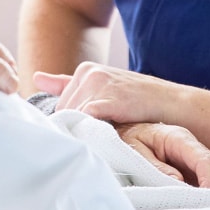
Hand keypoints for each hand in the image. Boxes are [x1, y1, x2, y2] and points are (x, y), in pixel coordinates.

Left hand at [32, 62, 185, 125]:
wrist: (172, 104)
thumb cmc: (139, 101)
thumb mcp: (103, 87)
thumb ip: (67, 83)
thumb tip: (36, 78)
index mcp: (85, 70)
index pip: (62, 105)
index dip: (73, 122)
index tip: (85, 132)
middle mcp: (88, 73)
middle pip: (64, 112)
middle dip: (76, 127)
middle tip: (97, 136)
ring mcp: (97, 85)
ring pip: (73, 118)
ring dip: (84, 132)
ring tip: (104, 137)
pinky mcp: (106, 99)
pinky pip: (85, 121)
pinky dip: (92, 133)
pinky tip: (103, 139)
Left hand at [116, 122, 209, 190]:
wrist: (125, 131)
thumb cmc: (128, 140)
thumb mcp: (134, 149)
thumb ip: (154, 166)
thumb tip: (177, 182)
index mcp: (179, 139)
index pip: (205, 160)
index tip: (208, 198)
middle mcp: (195, 149)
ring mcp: (199, 162)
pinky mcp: (198, 174)